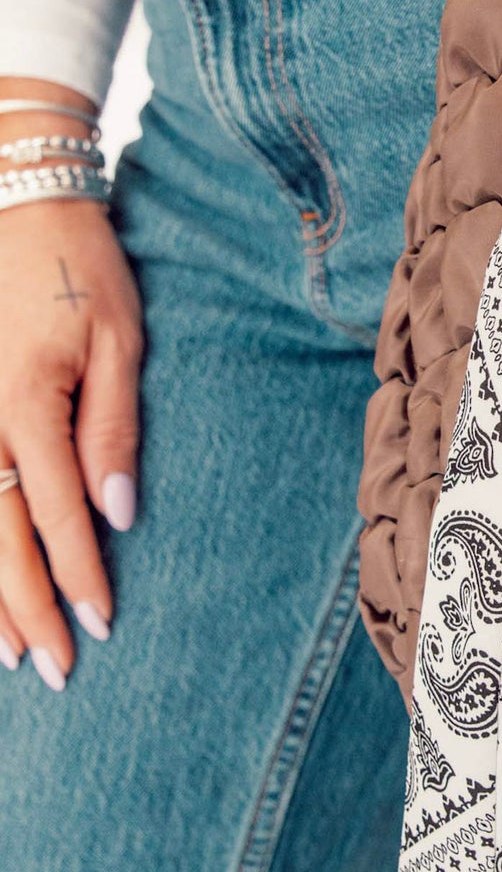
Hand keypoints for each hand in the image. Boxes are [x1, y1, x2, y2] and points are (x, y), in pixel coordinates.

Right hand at [0, 98, 141, 689]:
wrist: (14, 199)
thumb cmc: (81, 269)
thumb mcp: (121, 341)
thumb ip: (113, 430)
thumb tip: (118, 515)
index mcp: (25, 402)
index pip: (55, 514)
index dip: (77, 576)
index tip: (100, 626)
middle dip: (24, 609)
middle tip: (54, 671)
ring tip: (5, 653)